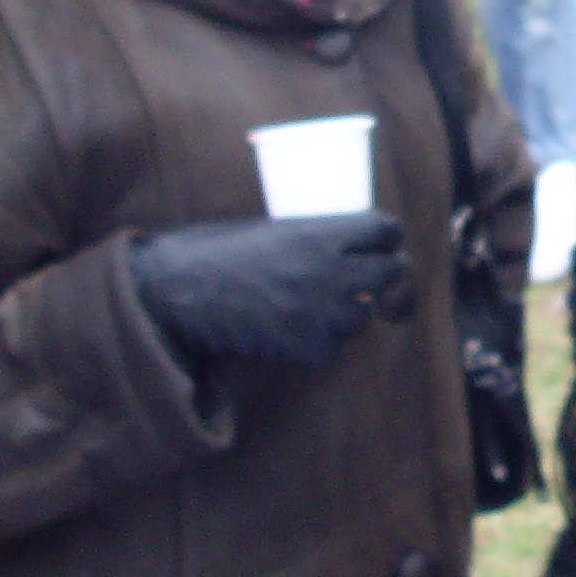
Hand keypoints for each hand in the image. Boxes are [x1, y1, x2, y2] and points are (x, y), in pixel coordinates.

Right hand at [128, 212, 411, 367]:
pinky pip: (333, 349)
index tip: (382, 243)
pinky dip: (319, 345)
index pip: (386, 230)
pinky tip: (296, 333)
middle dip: (383, 275)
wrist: (184, 290)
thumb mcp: (274, 227)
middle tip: (367, 279)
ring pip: (363, 316)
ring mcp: (322, 310)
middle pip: (391, 272)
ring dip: (348, 314)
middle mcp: (331, 269)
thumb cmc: (220, 251)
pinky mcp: (308, 345)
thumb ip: (316, 235)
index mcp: (322, 232)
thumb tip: (353, 246)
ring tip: (318, 307)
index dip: (386, 237)